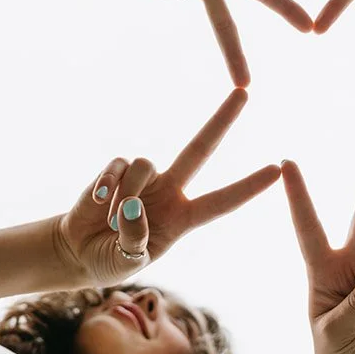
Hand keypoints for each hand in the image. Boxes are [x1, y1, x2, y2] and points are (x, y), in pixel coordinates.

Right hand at [55, 88, 281, 285]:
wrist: (77, 252)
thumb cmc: (112, 261)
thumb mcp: (128, 262)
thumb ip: (134, 239)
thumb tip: (134, 205)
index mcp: (185, 218)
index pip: (223, 200)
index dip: (249, 186)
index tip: (277, 170)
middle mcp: (170, 191)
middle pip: (201, 148)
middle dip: (223, 120)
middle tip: (245, 92)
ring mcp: (144, 178)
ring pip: (147, 164)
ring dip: (127, 197)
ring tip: (111, 223)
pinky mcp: (116, 170)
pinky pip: (119, 165)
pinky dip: (108, 185)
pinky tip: (99, 203)